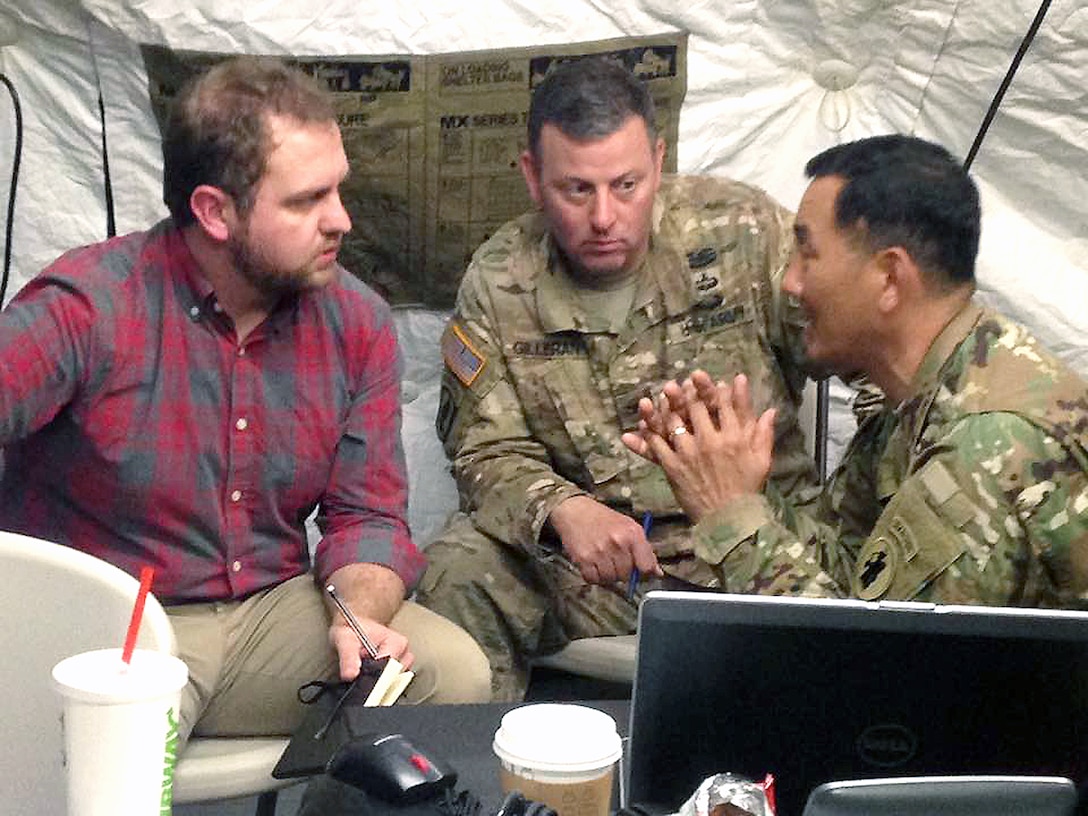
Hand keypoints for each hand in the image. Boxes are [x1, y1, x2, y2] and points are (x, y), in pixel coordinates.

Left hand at [325, 563, 411, 680]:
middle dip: (375, 677)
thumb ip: (348, 656)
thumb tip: (351, 675)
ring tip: (364, 664)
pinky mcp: (401, 664)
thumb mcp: (343, 639)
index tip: (359, 672)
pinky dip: (381, 678)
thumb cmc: (349, 627)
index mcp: (397, 643)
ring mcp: (405, 658)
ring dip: (377, 677)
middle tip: (361, 664)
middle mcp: (406, 651)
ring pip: (395, 680)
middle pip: (395, 679)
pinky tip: (370, 669)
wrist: (355, 620)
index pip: (391, 672)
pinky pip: (393, 679)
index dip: (373, 676)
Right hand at [547, 495, 660, 584]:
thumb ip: (644, 550)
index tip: (639, 571)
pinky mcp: (583, 559)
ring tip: (603, 561)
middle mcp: (617, 543)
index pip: (647, 566)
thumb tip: (657, 573)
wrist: (575, 511)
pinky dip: (594, 576)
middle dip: (623, 572)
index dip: (644, 572)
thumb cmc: (604, 519)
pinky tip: (593, 564)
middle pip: (627, 575)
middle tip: (616, 561)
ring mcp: (600, 552)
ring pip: (610, 579)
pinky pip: (594, 580)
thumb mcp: (629, 527)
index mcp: (633, 534)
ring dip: (608, 575)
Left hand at [626, 373, 774, 521]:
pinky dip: (650, 432)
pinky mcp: (673, 466)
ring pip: (675, 421)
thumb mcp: (763, 460)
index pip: (726, 406)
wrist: (728, 519)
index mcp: (734, 437)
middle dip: (690, 391)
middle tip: (683, 381)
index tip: (712, 379)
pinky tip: (645, 422)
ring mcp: (689, 453)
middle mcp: (710, 441)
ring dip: (668, 405)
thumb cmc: (748, 489)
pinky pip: (658, 444)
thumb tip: (770, 410)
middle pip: (697, 408)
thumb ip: (764, 433)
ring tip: (664, 394)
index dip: (718, 390)